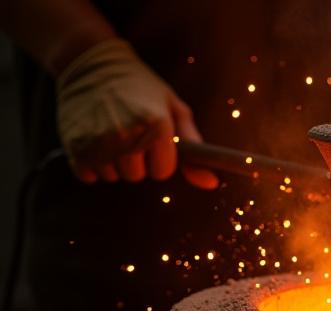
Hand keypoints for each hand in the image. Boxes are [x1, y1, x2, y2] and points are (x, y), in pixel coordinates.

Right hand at [56, 39, 217, 188]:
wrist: (93, 64)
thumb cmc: (142, 88)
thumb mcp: (174, 108)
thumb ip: (194, 146)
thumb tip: (212, 184)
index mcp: (156, 125)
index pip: (162, 172)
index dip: (160, 158)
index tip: (153, 140)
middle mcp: (127, 134)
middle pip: (137, 176)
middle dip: (137, 160)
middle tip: (130, 132)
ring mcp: (99, 141)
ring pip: (114, 176)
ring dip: (114, 162)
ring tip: (111, 131)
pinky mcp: (75, 146)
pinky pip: (89, 175)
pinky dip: (92, 163)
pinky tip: (94, 138)